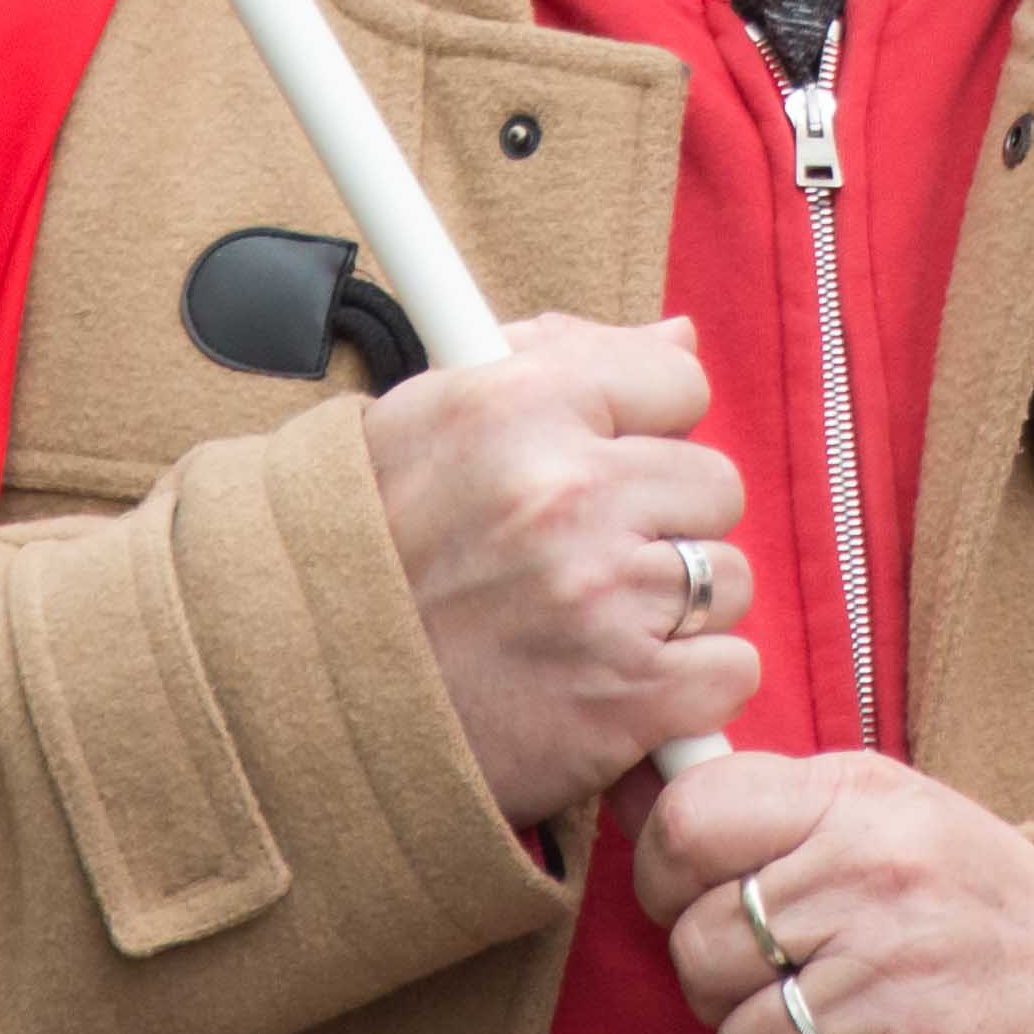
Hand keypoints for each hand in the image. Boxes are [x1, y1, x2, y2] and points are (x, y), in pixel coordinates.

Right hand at [362, 315, 756, 825]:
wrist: (303, 698)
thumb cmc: (373, 551)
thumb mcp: (436, 417)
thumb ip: (563, 359)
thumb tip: (680, 335)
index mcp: (518, 406)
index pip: (678, 381)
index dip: (649, 427)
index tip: (611, 462)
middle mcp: (566, 493)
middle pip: (714, 485)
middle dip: (666, 522)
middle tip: (593, 556)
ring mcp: (601, 598)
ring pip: (727, 580)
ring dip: (676, 610)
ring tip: (591, 624)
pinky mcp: (625, 698)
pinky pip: (731, 671)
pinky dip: (689, 689)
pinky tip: (618, 683)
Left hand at [641, 747, 1033, 1033]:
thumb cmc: (958, 883)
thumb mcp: (874, 808)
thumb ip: (761, 802)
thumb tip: (630, 791)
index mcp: (851, 796)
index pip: (690, 821)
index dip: (660, 867)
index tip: (683, 888)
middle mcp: (867, 871)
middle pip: (698, 938)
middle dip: (710, 967)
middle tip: (761, 964)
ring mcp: (886, 963)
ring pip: (734, 1022)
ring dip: (754, 1027)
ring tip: (811, 1002)